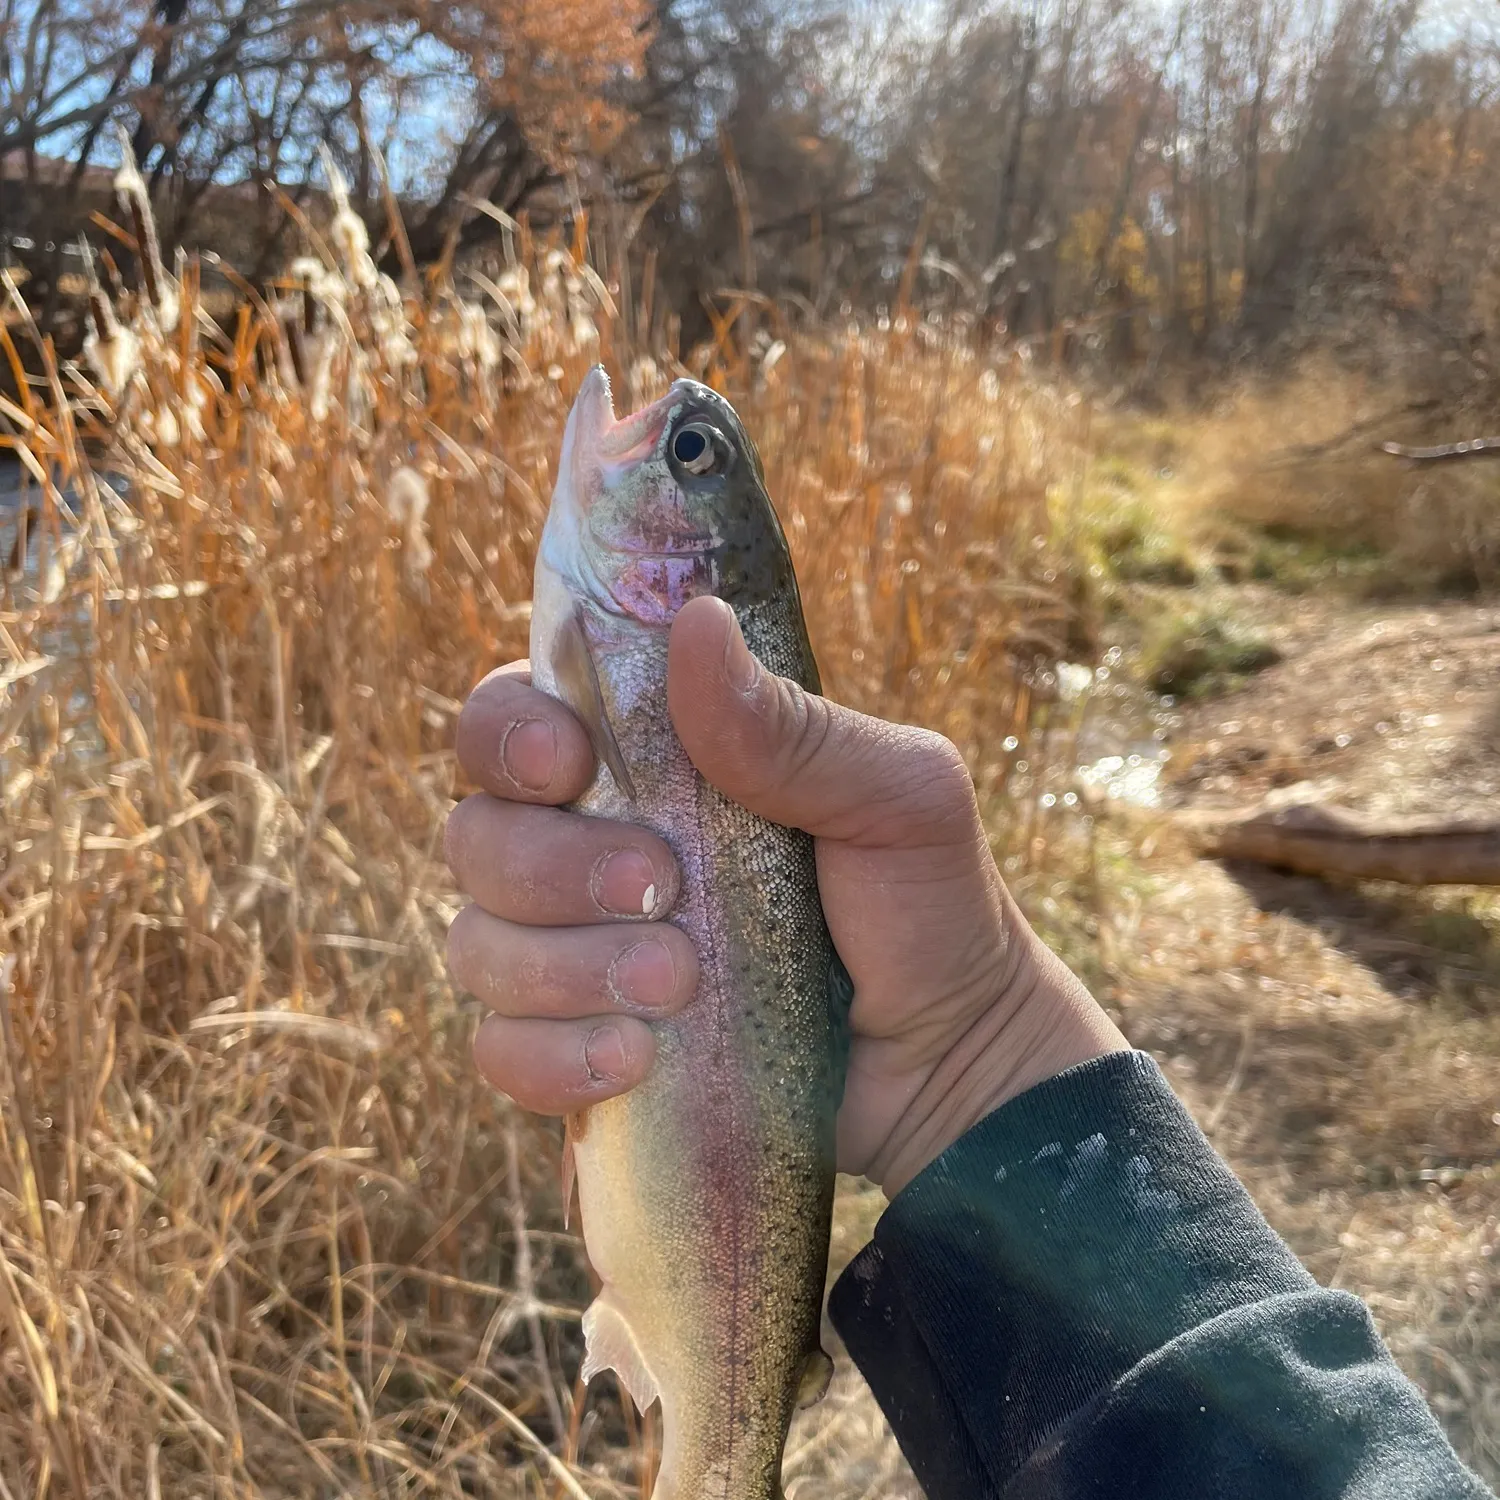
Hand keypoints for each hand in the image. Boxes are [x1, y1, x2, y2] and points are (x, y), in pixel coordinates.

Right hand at [445, 596, 1126, 1195]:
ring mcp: (576, 955)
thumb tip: (696, 624)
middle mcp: (589, 849)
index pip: (512, 717)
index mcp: (649, 764)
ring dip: (562, 969)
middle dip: (552, 867)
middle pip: (476, 833)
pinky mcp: (578, 1051)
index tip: (567, 765)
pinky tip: (638, 1059)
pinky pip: (498, 1051)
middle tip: (662, 891)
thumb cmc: (925, 905)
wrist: (947, 1064)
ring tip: (677, 988)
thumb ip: (795, 728)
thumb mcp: (895, 799)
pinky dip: (552, 1058)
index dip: (507, 735)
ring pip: (476, 945)